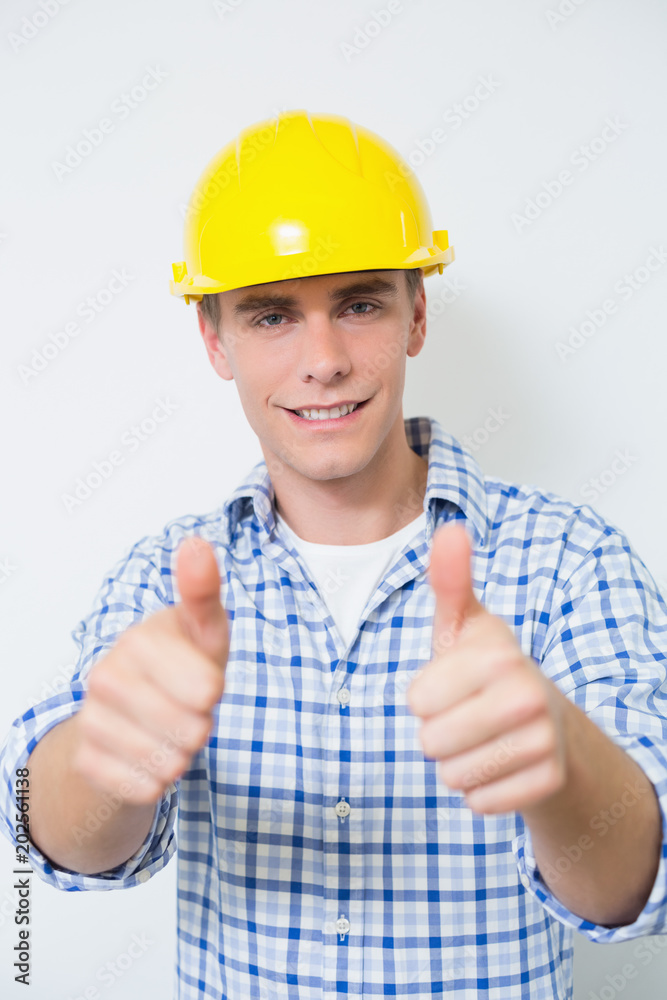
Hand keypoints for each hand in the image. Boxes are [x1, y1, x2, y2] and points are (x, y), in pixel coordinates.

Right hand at [72, 537, 228, 804]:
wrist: (131, 717)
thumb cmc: (180, 666)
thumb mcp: (203, 631)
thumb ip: (203, 592)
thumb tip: (195, 543)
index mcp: (138, 639)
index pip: (208, 690)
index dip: (213, 692)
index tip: (201, 679)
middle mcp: (104, 675)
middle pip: (192, 730)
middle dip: (200, 727)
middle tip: (184, 709)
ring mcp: (90, 719)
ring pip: (170, 763)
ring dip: (181, 755)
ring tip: (168, 731)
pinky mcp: (85, 761)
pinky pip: (146, 788)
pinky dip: (158, 781)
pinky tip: (148, 757)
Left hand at [407, 522, 567, 813]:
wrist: (546, 720)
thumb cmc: (488, 670)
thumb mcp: (464, 624)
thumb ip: (450, 580)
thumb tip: (450, 529)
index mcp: (498, 655)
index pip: (417, 701)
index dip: (425, 697)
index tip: (452, 685)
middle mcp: (528, 696)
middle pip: (431, 742)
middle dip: (438, 734)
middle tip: (467, 715)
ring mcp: (543, 742)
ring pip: (453, 776)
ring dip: (457, 763)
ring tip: (482, 738)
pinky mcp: (548, 782)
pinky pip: (479, 803)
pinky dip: (481, 790)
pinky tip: (499, 765)